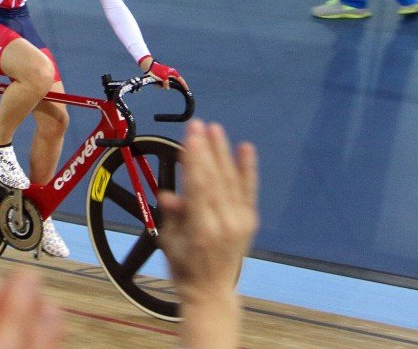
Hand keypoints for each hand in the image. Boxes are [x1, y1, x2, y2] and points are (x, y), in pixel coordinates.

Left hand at [139, 55, 187, 89]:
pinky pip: (161, 85)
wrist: (149, 67)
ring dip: (161, 86)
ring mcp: (166, 77)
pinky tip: (155, 82)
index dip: (184, 85)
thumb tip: (167, 88)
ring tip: (156, 82)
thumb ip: (166, 83)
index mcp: (173, 73)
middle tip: (161, 85)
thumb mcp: (163, 77)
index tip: (187, 90)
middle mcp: (171, 75)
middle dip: (166, 86)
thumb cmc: (157, 71)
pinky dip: (158, 85)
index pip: (181, 80)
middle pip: (172, 84)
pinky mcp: (161, 79)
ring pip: (165, 85)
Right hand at [157, 121, 257, 299]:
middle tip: (198, 125)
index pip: (198, 187)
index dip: (194, 159)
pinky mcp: (249, 220)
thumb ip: (172, 215)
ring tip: (215, 129)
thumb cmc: (184, 268)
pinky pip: (249, 190)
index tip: (189, 136)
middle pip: (214, 179)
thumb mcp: (169, 243)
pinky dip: (248, 168)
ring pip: (230, 180)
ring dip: (222, 152)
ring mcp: (240, 222)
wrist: (211, 292)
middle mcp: (224, 224)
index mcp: (201, 230)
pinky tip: (245, 148)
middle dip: (206, 150)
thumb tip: (168, 194)